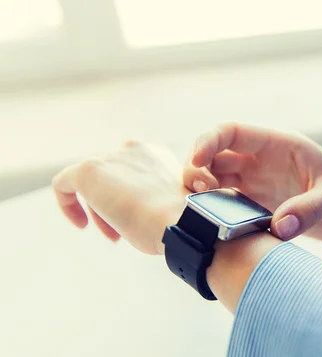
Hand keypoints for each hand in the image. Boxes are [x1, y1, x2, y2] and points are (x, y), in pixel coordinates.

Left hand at [52, 141, 188, 254]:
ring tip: (115, 236)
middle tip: (122, 235)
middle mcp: (133, 149)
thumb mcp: (170, 203)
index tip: (135, 220)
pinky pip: (64, 183)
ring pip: (93, 186)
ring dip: (101, 212)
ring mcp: (111, 158)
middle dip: (114, 207)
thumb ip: (153, 197)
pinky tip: (80, 224)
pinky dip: (67, 203)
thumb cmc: (179, 220)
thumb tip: (140, 211)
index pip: (131, 174)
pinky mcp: (89, 171)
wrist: (181, 220)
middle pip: (111, 179)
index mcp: (156, 154)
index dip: (129, 199)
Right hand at [182, 123, 321, 241]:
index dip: (209, 142)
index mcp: (278, 144)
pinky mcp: (257, 204)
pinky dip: (213, 210)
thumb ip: (309, 209)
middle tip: (200, 194)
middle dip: (197, 169)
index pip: (233, 131)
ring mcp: (257, 182)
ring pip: (215, 179)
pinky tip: (211, 224)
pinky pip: (226, 203)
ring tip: (201, 212)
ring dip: (201, 192)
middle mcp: (261, 160)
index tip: (196, 161)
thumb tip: (278, 228)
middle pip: (214, 155)